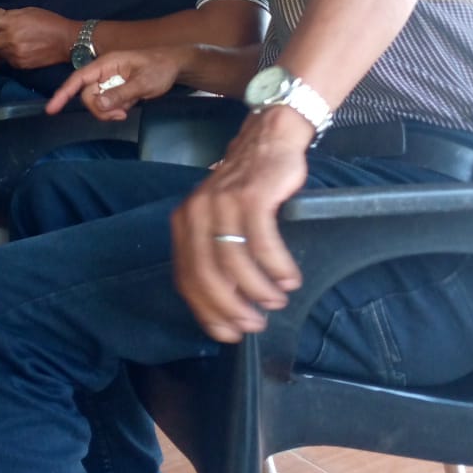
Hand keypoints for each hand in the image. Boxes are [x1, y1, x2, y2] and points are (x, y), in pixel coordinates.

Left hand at [0, 7, 77, 70]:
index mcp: (11, 22)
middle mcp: (9, 39)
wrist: (67, 41)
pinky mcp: (19, 65)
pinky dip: (6, 55)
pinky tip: (17, 50)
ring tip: (3, 43)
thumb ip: (5, 15)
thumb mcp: (26, 12)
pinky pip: (5, 60)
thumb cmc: (48, 21)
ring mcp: (14, 54)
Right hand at [46, 46, 189, 120]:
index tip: (51, 109)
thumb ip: (120, 93)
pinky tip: (130, 106)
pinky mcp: (115, 90)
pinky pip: (107, 105)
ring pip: (96, 102)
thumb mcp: (143, 82)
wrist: (174, 65)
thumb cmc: (160, 68)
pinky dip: (115, 110)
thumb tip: (99, 104)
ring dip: (108, 111)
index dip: (63, 94)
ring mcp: (109, 81)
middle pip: (87, 96)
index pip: (78, 79)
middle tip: (121, 114)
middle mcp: (103, 72)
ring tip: (127, 110)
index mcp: (106, 64)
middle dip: (99, 109)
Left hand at [171, 105, 310, 342]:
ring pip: (237, 263)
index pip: (188, 278)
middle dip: (233, 308)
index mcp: (184, 222)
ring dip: (259, 290)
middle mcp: (197, 212)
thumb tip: (225, 304)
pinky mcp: (252, 196)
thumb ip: (214, 252)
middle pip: (210, 275)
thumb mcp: (219, 217)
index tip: (227, 333)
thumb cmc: (247, 187)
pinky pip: (264, 244)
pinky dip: (277, 267)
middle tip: (255, 324)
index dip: (207, 311)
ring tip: (276, 300)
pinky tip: (288, 278)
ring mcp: (223, 203)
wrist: (268, 139)